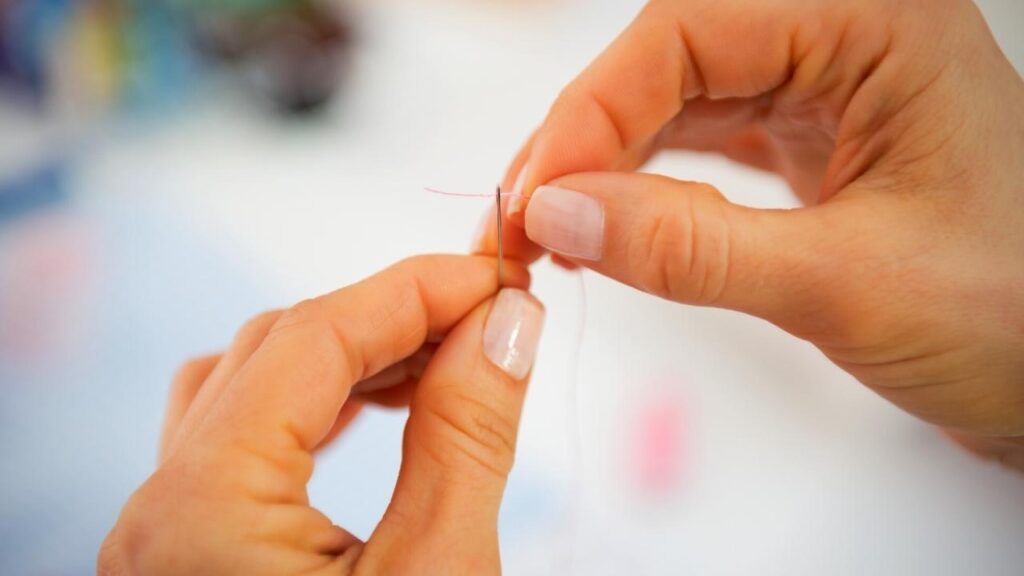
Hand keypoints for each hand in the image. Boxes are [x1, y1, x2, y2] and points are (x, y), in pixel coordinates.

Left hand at [98, 255, 544, 574]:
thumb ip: (466, 434)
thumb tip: (506, 323)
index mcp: (195, 511)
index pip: (313, 337)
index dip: (417, 288)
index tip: (500, 272)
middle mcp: (157, 511)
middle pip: (277, 351)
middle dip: (392, 317)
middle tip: (489, 313)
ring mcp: (169, 535)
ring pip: (255, 387)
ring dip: (356, 357)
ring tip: (448, 355)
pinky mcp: (197, 554)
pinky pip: (248, 437)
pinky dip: (322, 404)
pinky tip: (382, 409)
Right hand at [475, 0, 1023, 467]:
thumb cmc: (1016, 314)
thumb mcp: (845, 284)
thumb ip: (690, 247)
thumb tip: (559, 212)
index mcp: (876, 20)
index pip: (688, 31)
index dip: (592, 111)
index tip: (534, 193)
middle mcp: (846, 32)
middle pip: (670, 54)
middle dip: (587, 132)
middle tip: (526, 214)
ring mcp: (826, 82)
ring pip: (677, 93)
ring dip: (606, 156)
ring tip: (553, 222)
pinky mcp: (810, 135)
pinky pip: (702, 134)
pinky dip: (645, 177)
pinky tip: (613, 213)